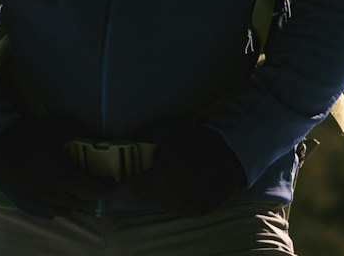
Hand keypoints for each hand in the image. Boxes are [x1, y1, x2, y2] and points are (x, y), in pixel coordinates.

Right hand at [0, 116, 111, 218]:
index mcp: (61, 176)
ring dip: (75, 200)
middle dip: (90, 193)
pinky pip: (51, 213)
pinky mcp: (28, 208)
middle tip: (92, 181)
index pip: (91, 192)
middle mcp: (52, 195)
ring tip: (74, 186)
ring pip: (66, 209)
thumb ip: (80, 132)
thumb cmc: (29, 134)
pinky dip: (59, 205)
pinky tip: (57, 193)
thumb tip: (97, 138)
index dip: (105, 189)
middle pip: (81, 202)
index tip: (111, 183)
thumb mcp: (57, 126)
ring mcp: (39, 204)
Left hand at [123, 123, 245, 214]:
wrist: (227, 156)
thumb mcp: (168, 132)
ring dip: (159, 192)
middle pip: (145, 198)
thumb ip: (145, 136)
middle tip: (144, 175)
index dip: (120, 187)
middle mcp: (168, 198)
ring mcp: (183, 207)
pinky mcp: (195, 211)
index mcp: (159, 178)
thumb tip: (130, 140)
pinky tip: (182, 184)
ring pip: (161, 203)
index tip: (116, 185)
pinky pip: (178, 207)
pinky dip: (175, 197)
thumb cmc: (195, 142)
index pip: (131, 190)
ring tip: (167, 176)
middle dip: (141, 188)